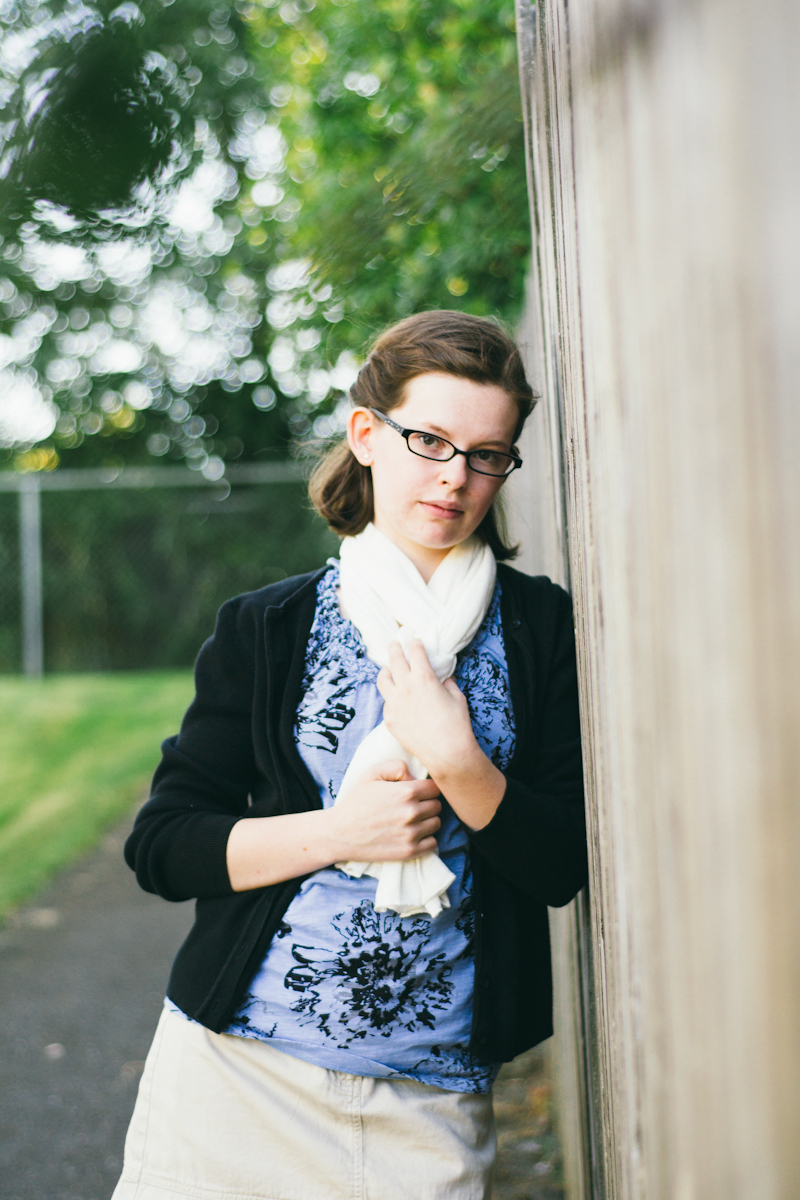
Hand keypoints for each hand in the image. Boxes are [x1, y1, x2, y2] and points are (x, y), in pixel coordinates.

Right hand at [327, 759, 441, 861]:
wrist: (340, 833)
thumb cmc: (356, 801)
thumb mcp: (372, 773)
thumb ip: (397, 766)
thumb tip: (415, 777)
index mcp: (406, 792)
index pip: (435, 788)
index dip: (427, 788)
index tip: (419, 792)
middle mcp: (412, 813)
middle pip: (438, 805)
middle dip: (428, 804)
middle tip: (414, 806)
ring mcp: (411, 833)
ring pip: (436, 823)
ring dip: (427, 821)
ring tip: (412, 820)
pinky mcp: (409, 851)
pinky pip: (433, 843)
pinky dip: (426, 839)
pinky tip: (413, 834)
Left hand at [376, 639, 506, 830]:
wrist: (447, 753)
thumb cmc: (457, 724)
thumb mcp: (457, 697)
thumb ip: (447, 683)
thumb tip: (442, 678)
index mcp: (424, 678)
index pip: (415, 652)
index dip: (415, 644)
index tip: (415, 641)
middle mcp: (406, 687)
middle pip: (394, 659)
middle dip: (395, 648)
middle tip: (394, 643)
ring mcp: (394, 703)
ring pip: (382, 679)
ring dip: (386, 671)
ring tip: (388, 669)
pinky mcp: (389, 719)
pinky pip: (386, 701)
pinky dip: (391, 696)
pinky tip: (397, 698)